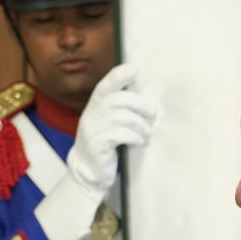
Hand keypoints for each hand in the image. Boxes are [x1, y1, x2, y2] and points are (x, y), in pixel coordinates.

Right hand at [66, 64, 156, 197]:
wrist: (88, 171)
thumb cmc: (106, 143)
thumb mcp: (110, 121)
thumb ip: (123, 108)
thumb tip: (148, 98)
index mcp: (95, 104)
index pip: (106, 85)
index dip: (120, 75)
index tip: (135, 69)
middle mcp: (91, 114)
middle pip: (118, 99)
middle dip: (140, 104)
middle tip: (152, 114)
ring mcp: (92, 129)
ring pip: (122, 117)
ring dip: (140, 124)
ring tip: (146, 133)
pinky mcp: (97, 145)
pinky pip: (120, 134)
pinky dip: (135, 137)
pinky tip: (138, 141)